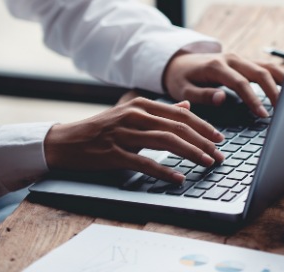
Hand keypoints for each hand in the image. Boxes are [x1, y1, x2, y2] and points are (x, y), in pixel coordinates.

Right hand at [44, 98, 225, 183]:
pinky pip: (144, 162)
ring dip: (190, 153)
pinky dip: (164, 171)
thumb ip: (160, 111)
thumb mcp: (131, 115)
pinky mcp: (113, 153)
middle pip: (177, 127)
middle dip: (203, 142)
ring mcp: (123, 134)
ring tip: (206, 163)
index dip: (203, 126)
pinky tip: (178, 178)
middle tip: (219, 155)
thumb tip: (188, 107)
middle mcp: (133, 116)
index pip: (180, 115)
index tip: (219, 139)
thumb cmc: (101, 129)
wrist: (64, 142)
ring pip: (165, 142)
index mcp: (140, 105)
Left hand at [163, 52, 283, 117]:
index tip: (263, 114)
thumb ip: (202, 95)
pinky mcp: (246, 61)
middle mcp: (232, 59)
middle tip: (283, 109)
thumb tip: (221, 98)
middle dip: (274, 91)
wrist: (181, 61)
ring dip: (283, 80)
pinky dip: (281, 75)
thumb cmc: (182, 78)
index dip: (253, 98)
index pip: (240, 82)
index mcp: (216, 66)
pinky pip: (267, 67)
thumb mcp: (183, 89)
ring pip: (268, 66)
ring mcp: (241, 58)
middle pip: (260, 72)